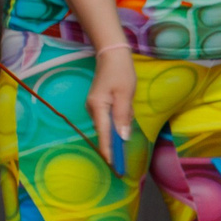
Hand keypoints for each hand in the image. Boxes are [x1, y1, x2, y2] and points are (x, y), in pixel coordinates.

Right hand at [89, 44, 137, 170]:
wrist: (111, 55)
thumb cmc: (120, 72)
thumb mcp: (125, 94)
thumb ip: (123, 116)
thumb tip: (123, 137)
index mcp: (98, 107)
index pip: (104, 134)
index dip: (109, 151)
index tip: (114, 165)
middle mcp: (93, 109)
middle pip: (106, 132)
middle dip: (117, 139)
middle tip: (125, 143)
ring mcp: (95, 107)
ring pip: (110, 125)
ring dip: (121, 124)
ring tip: (127, 105)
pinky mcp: (99, 104)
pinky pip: (111, 117)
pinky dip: (120, 117)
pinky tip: (125, 104)